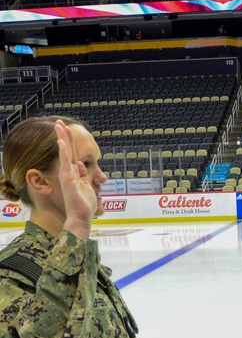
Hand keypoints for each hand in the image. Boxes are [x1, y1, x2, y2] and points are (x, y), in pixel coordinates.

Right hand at [55, 120, 95, 238]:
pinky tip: (61, 140)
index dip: (69, 142)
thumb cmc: (84, 204)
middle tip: (59, 122)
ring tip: (58, 125)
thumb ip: (83, 175)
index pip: (71, 154)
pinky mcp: (67, 178)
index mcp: (74, 173)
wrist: (80, 216)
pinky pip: (65, 162)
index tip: (66, 129)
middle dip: (63, 135)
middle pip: (66, 150)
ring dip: (61, 138)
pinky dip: (64, 151)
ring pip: (64, 152)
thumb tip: (80, 165)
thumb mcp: (86, 186)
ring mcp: (66, 174)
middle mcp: (68, 172)